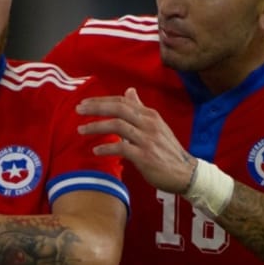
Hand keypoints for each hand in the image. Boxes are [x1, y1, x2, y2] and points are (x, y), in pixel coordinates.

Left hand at [77, 87, 196, 193]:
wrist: (186, 173)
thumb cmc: (167, 151)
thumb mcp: (155, 125)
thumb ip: (140, 109)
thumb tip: (129, 91)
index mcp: (150, 115)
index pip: (122, 101)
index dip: (102, 100)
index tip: (84, 102)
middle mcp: (149, 123)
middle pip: (118, 108)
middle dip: (96, 108)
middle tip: (78, 109)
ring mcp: (147, 140)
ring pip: (118, 126)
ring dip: (97, 127)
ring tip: (81, 130)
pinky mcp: (145, 156)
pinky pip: (122, 148)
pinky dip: (107, 148)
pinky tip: (96, 150)